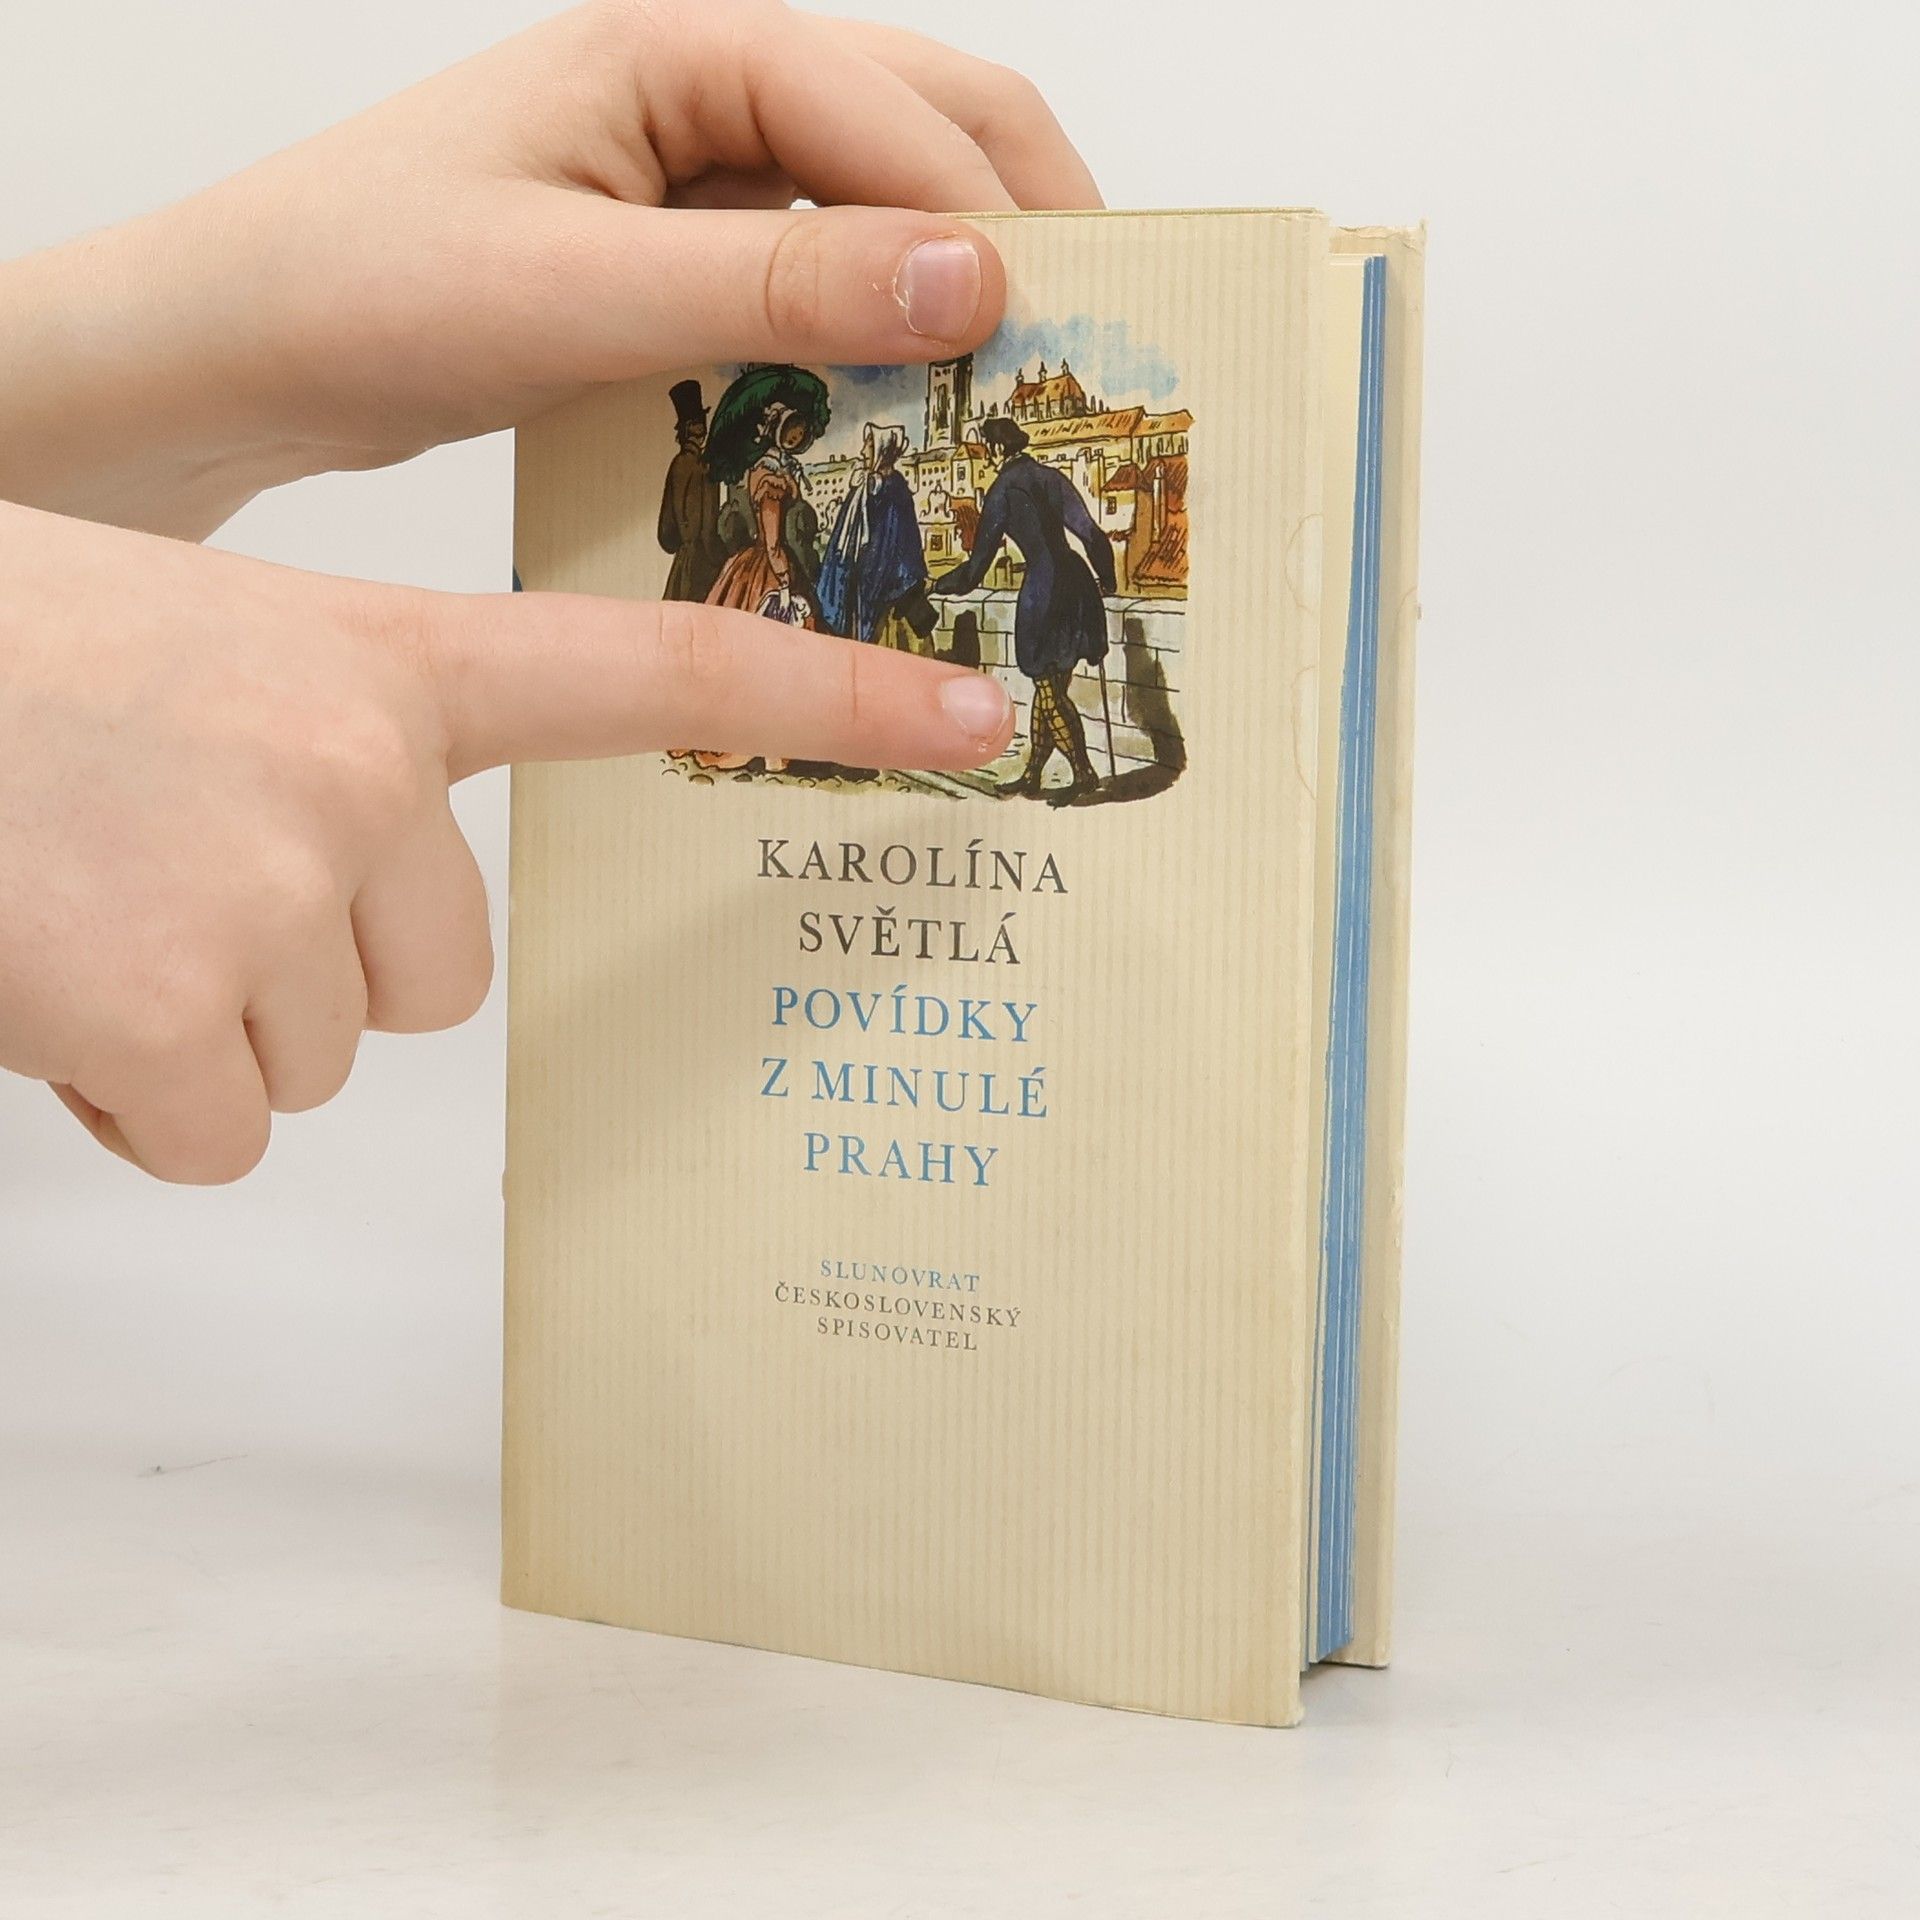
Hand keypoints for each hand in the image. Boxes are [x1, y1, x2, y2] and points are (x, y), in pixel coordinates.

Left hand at [0, 1, 1099, 537]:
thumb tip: (971, 281)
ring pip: (883, 210)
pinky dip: (875, 337)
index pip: (896, 108)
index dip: (991, 217)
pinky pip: (820, 281)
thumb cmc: (362, 288)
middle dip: (1015, 229)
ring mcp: (697, 175)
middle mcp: (705, 92)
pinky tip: (899, 412)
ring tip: (1013, 393)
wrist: (234, 351)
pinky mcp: (680, 259)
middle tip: (1087, 354)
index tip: (1060, 336)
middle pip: (925, 131)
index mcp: (682, 47)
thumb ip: (774, 287)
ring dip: (951, 290)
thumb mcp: (577, 292)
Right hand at [0, 501, 1015, 1181]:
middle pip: (440, 968)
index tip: (979, 722)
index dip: (833, 698)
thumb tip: (373, 916)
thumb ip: (339, 755)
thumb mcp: (209, 659)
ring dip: (210, 1014)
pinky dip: (129, 1096)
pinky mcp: (171, 1012)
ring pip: (325, 1049)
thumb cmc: (9, 671)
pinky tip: (48, 984)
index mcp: (377, 657)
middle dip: (316, 959)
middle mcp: (357, 764)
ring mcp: (272, 887)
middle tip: (165, 873)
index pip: (659, 668)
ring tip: (87, 902)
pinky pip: (215, 1129)